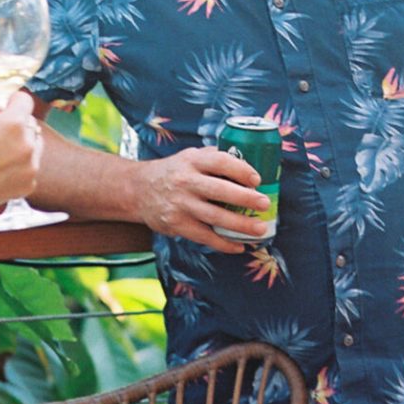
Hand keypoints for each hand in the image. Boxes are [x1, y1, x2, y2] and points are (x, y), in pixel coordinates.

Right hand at [0, 92, 41, 219]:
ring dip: (21, 146)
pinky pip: (30, 168)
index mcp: (13, 124)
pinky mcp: (29, 185)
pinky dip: (19, 168)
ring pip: (34, 146)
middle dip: (17, 125)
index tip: (4, 107)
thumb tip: (0, 99)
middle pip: (31, 124)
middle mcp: (27, 144)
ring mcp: (30, 167)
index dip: (13, 102)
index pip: (25, 101)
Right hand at [134, 146, 267, 253]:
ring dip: (240, 225)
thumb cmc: (173, 172)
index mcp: (192, 161)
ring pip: (215, 217)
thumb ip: (214, 158)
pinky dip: (224, 244)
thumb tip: (249, 164)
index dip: (241, 170)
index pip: (220, 162)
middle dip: (245, 198)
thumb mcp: (189, 157)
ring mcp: (180, 204)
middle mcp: (185, 181)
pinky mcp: (176, 225)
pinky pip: (204, 237)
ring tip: (260, 230)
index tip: (257, 179)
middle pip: (219, 191)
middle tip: (265, 204)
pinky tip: (240, 246)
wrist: (138, 190)